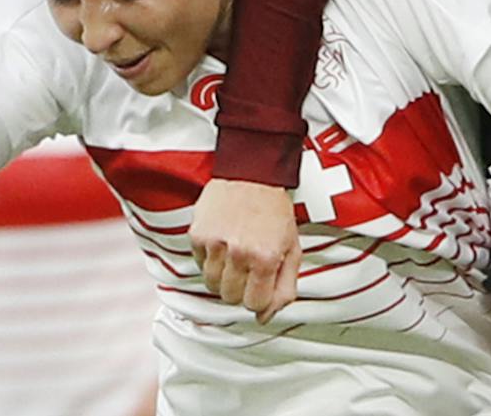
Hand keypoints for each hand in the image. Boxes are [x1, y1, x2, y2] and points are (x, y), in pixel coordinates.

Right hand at [188, 179, 301, 324]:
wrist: (252, 172)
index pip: (254, 305)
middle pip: (231, 298)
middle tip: (248, 266)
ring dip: (223, 276)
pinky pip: (198, 265)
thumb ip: (284, 287)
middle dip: (241, 288)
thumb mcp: (292, 248)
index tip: (261, 283)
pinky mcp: (198, 234)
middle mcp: (239, 252)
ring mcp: (216, 243)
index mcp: (266, 258)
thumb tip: (265, 318)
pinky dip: (209, 259)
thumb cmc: (275, 210)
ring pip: (212, 285)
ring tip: (235, 254)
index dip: (258, 297)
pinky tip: (223, 241)